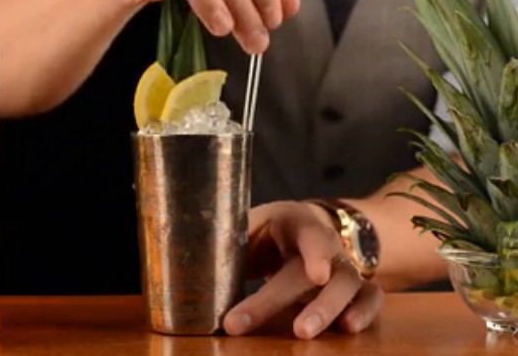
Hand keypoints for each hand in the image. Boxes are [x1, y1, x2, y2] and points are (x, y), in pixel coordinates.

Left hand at [223, 202, 383, 338]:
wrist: (304, 229)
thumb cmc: (269, 233)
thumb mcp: (249, 227)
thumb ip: (227, 240)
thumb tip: (186, 261)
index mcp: (295, 223)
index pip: (309, 232)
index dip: (316, 251)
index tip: (316, 274)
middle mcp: (326, 242)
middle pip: (313, 270)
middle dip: (284, 298)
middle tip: (274, 324)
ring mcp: (344, 265)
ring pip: (346, 284)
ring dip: (326, 310)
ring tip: (304, 333)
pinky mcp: (357, 287)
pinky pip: (371, 297)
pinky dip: (365, 312)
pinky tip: (349, 328)